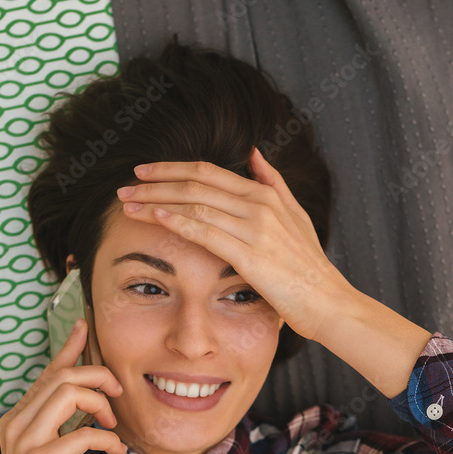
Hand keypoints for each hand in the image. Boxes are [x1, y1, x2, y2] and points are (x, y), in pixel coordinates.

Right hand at [0, 320, 126, 453]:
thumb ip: (64, 427)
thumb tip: (93, 404)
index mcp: (17, 419)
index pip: (46, 374)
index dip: (68, 349)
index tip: (85, 327)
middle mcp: (15, 423)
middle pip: (61, 377)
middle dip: (97, 376)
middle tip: (119, 392)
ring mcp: (24, 441)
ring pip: (67, 393)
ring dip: (100, 402)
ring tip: (113, 423)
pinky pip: (80, 433)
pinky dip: (105, 438)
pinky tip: (116, 449)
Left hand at [116, 147, 355, 341]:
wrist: (328, 302)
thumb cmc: (309, 267)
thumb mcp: (296, 216)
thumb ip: (274, 182)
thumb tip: (254, 152)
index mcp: (265, 194)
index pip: (208, 171)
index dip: (172, 168)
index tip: (144, 173)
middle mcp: (259, 204)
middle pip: (195, 182)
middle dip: (155, 183)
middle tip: (124, 187)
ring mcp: (256, 228)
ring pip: (195, 203)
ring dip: (156, 202)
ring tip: (128, 204)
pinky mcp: (251, 255)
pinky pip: (207, 231)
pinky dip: (178, 221)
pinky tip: (155, 218)